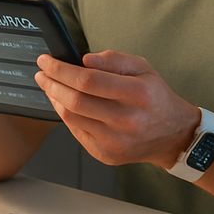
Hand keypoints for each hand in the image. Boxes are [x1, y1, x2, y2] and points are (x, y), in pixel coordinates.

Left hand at [34, 50, 201, 167]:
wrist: (172, 135)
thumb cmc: (155, 98)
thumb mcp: (143, 68)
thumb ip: (114, 60)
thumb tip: (85, 59)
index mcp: (137, 94)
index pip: (88, 81)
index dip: (61, 70)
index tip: (47, 60)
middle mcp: (126, 120)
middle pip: (75, 101)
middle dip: (51, 83)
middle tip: (42, 72)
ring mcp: (114, 141)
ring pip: (71, 117)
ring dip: (54, 99)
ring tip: (49, 85)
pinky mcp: (105, 154)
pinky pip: (76, 131)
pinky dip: (65, 115)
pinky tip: (63, 102)